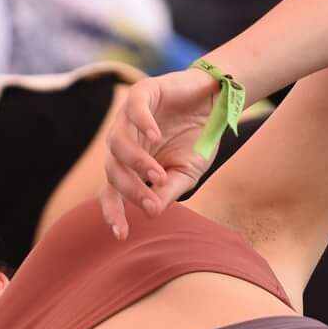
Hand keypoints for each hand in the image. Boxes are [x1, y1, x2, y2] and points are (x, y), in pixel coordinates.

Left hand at [98, 63, 221, 238]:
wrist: (215, 103)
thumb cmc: (197, 140)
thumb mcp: (186, 174)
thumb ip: (167, 192)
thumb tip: (151, 214)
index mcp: (129, 165)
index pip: (112, 191)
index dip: (113, 212)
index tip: (122, 235)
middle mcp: (123, 142)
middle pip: (112, 170)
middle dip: (131, 190)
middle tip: (152, 202)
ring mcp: (128, 117)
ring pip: (117, 142)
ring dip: (136, 162)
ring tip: (159, 174)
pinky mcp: (142, 93)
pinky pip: (134, 109)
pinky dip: (143, 123)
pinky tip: (156, 135)